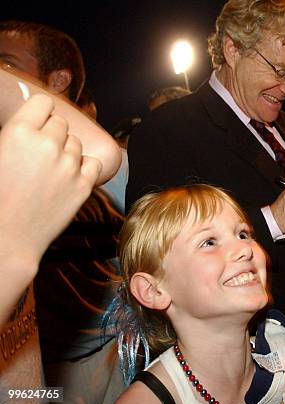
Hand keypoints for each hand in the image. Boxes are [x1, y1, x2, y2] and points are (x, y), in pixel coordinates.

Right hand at [0, 94, 100, 263]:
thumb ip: (15, 134)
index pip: (44, 103)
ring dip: (66, 151)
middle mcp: (48, 144)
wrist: (6, 237)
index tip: (37, 122)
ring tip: (48, 170)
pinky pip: (93, 163)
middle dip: (51, 134)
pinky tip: (68, 177)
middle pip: (61, 124)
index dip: (40, 113)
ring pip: (76, 144)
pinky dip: (84, 167)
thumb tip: (27, 126)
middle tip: (38, 154)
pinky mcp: (83, 185)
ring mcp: (69, 165)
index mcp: (19, 132)